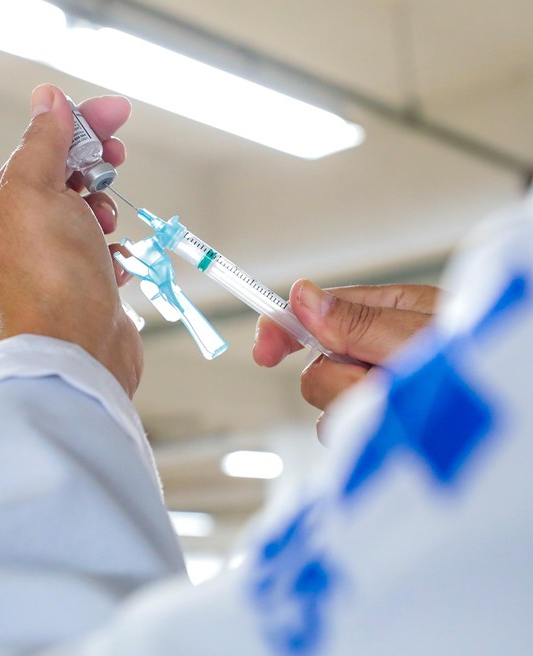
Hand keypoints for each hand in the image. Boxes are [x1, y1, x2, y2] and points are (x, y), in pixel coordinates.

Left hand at [0, 85, 141, 396]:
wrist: (76, 347)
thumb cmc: (52, 274)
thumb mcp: (37, 190)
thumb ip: (41, 143)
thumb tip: (46, 99)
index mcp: (8, 204)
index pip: (43, 145)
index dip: (81, 123)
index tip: (118, 113)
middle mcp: (28, 231)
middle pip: (67, 175)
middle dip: (96, 164)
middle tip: (115, 162)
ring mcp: (59, 259)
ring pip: (89, 212)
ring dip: (105, 209)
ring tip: (103, 228)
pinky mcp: (87, 285)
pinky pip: (107, 251)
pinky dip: (117, 249)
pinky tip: (114, 261)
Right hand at [253, 280, 438, 439]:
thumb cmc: (485, 372)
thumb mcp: (424, 336)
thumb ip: (360, 322)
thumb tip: (303, 297)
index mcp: (389, 315)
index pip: (317, 314)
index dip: (283, 329)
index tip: (264, 352)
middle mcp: (378, 355)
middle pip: (318, 370)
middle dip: (340, 382)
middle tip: (382, 383)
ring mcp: (380, 395)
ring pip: (328, 406)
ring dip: (356, 410)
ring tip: (405, 408)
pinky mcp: (383, 429)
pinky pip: (347, 435)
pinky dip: (364, 434)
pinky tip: (399, 429)